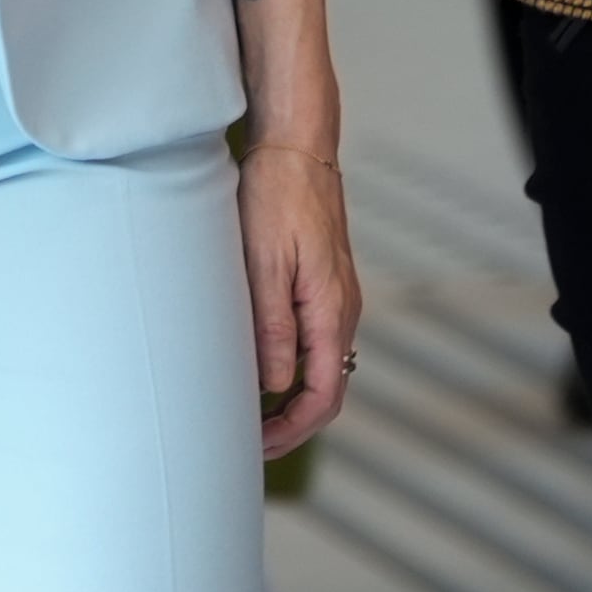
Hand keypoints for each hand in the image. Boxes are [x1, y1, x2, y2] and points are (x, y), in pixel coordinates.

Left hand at [243, 143, 359, 455]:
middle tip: (249, 441)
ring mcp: (336, 297)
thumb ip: (273, 327)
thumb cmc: (276, 195)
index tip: (257, 445)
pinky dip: (292, 366)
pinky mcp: (323, 283)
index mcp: (332, 312)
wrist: (296, 146)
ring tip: (248, 410)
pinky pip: (315, 339)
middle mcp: (343, 310)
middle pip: (326, 390)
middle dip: (291, 424)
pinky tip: (260, 365)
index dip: (291, 431)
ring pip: (320, 366)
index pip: (322, 398)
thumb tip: (275, 385)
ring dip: (290, 396)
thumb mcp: (265, 264)